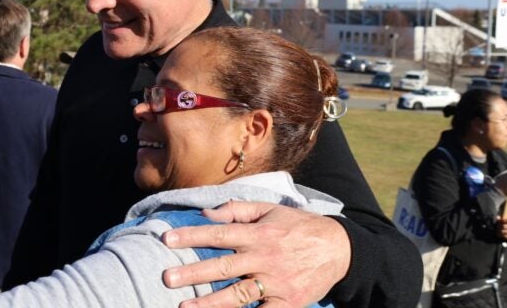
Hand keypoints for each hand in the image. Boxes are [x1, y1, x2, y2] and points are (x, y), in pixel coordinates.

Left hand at [162, 200, 350, 307]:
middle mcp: (265, 258)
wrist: (339, 248)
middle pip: (224, 267)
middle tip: (167, 277)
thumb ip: (236, 210)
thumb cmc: (297, 226)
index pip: (220, 234)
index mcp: (259, 234)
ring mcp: (277, 283)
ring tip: (185, 307)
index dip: (192, 236)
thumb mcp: (269, 210)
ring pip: (239, 295)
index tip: (168, 240)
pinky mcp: (288, 303)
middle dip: (194, 272)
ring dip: (210, 302)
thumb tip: (205, 213)